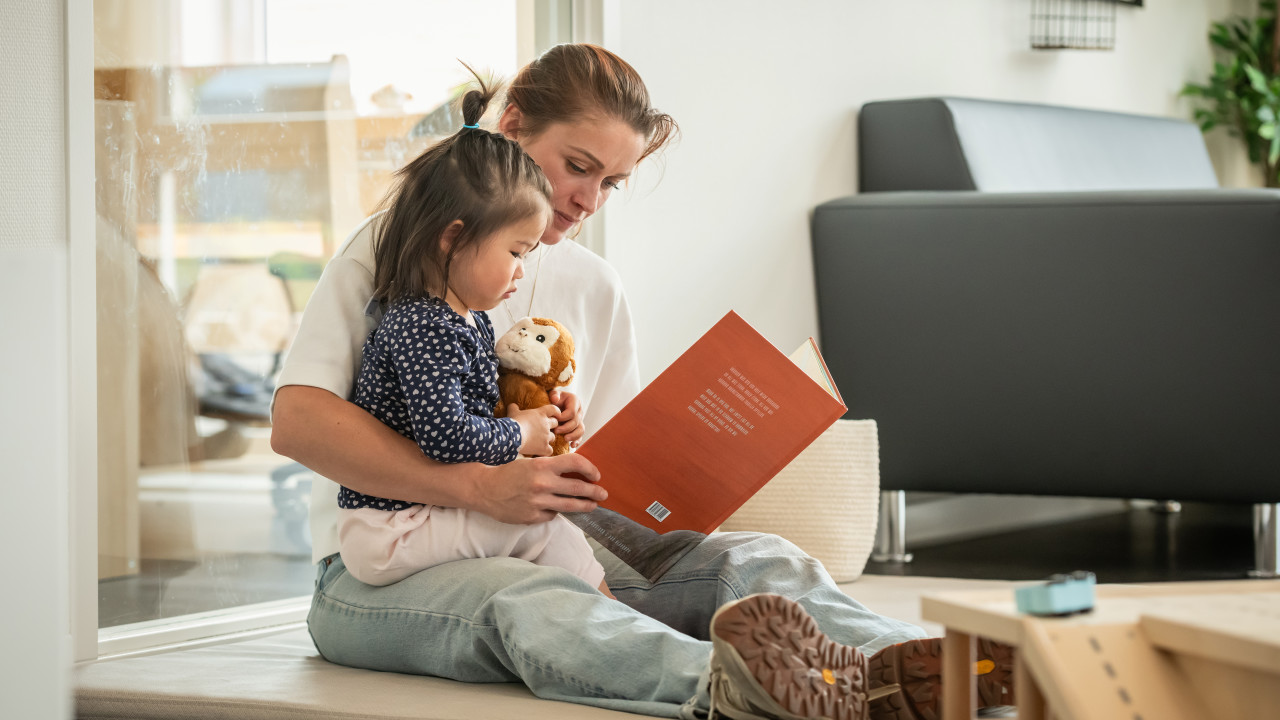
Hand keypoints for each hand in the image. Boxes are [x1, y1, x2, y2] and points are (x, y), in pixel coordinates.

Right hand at [473, 453, 605, 523]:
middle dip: (594, 492)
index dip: (590, 468)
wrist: (484, 489)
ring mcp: (537, 502)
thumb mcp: (531, 463)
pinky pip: (551, 515)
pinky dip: (555, 512)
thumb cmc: (509, 473)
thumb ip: (552, 468)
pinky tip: (553, 508)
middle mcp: (542, 484)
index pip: (575, 462)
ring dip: (585, 506)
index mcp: (542, 465)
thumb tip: (577, 474)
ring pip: (570, 506)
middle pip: (578, 488)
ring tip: (593, 505)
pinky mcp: (532, 517)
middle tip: (604, 494)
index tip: (596, 475)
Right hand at [509, 404, 557, 455]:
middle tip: (545, 428)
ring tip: (540, 441)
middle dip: (552, 425)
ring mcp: (546, 436)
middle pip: (556, 423)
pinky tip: (540, 451)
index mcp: (540, 413)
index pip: (553, 409)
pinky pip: (550, 450)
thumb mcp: (513, 412)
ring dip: (548, 438)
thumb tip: (512, 405)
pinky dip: (546, 451)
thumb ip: (514, 407)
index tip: (555, 414)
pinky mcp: (544, 447)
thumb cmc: (513, 422)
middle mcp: (546, 424)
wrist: (512, 436)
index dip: (556, 412)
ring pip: (553, 437)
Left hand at [549, 389, 585, 447]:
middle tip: (556, 431)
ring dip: (573, 435)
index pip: (572, 412)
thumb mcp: (553, 394)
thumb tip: (555, 399)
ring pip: (581, 430)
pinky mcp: (577, 428)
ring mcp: (579, 420)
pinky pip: (580, 436)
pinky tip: (571, 445)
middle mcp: (579, 411)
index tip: (555, 420)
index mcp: (575, 401)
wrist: (555, 404)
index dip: (563, 417)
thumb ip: (554, 394)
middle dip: (566, 428)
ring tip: (565, 439)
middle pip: (576, 422)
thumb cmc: (554, 398)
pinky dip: (577, 441)